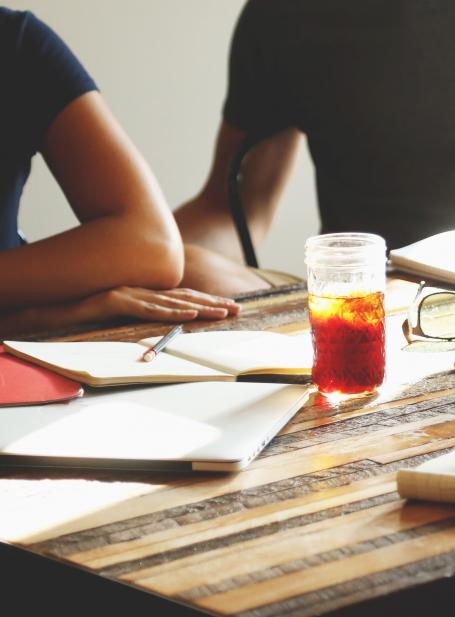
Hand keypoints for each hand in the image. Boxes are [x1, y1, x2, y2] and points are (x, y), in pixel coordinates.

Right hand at [70, 286, 239, 322]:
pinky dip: (169, 312)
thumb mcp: (123, 314)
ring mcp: (129, 294)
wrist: (55, 307)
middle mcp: (141, 290)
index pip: (184, 298)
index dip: (208, 302)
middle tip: (237, 309)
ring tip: (220, 313)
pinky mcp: (116, 301)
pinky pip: (147, 309)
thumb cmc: (88, 313)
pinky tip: (187, 316)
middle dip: (212, 303)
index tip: (231, 307)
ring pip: (170, 302)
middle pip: (184, 298)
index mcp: (145, 293)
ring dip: (198, 308)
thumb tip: (169, 326)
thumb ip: (145, 315)